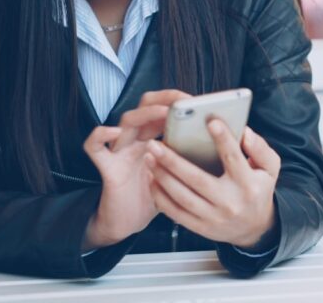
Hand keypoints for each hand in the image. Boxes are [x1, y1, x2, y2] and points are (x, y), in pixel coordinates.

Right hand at [82, 89, 190, 249]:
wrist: (130, 222)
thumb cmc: (159, 197)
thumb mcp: (182, 175)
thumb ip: (196, 158)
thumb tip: (228, 146)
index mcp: (156, 137)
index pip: (166, 108)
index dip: (180, 101)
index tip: (200, 101)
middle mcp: (138, 139)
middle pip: (146, 106)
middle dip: (164, 99)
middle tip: (183, 101)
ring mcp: (121, 150)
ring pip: (126, 120)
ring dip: (145, 114)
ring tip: (163, 113)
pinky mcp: (108, 166)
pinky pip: (94, 146)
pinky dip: (100, 135)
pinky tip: (114, 132)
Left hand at [145, 121, 280, 248]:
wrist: (254, 228)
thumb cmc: (258, 191)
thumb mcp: (270, 169)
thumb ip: (260, 149)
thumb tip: (245, 133)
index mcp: (247, 184)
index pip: (234, 158)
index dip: (223, 139)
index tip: (210, 121)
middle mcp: (229, 202)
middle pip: (197, 179)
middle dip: (173, 161)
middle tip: (156, 143)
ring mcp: (213, 217)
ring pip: (181, 196)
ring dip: (162, 176)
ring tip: (150, 158)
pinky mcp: (200, 227)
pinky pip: (175, 212)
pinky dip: (160, 196)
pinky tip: (152, 180)